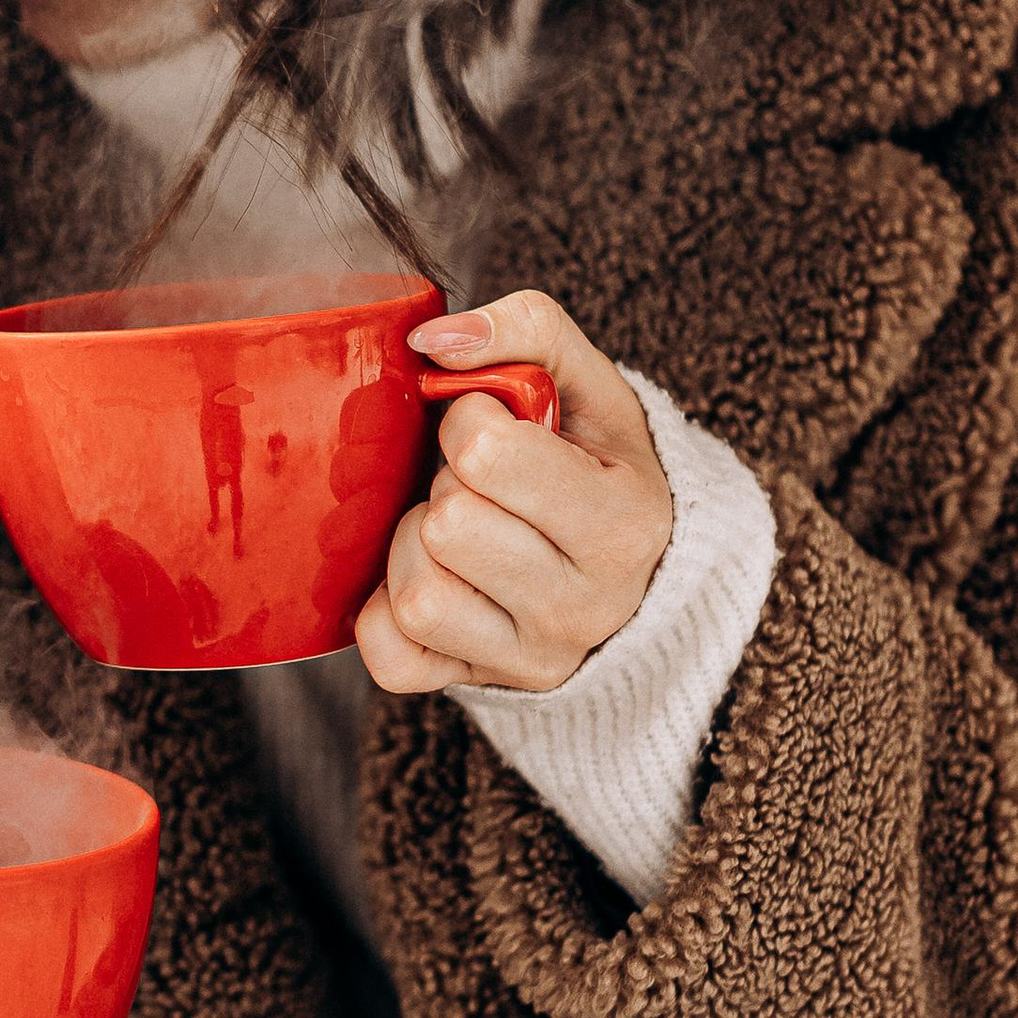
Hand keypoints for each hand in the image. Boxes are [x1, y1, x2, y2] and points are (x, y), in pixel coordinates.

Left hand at [356, 291, 672, 696]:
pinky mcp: (482, 686)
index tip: (497, 428)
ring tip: (457, 531)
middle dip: (447, 487)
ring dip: (415, 546)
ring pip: (418, 592)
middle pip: (449, 525)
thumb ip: (525, 330)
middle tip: (480, 486)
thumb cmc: (596, 462)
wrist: (630, 568)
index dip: (470, 421)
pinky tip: (429, 577)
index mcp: (625, 522)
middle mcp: (589, 604)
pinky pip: (391, 656)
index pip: (485, 453)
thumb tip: (433, 342)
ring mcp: (536, 656)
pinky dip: (387, 613)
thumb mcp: (586, 383)